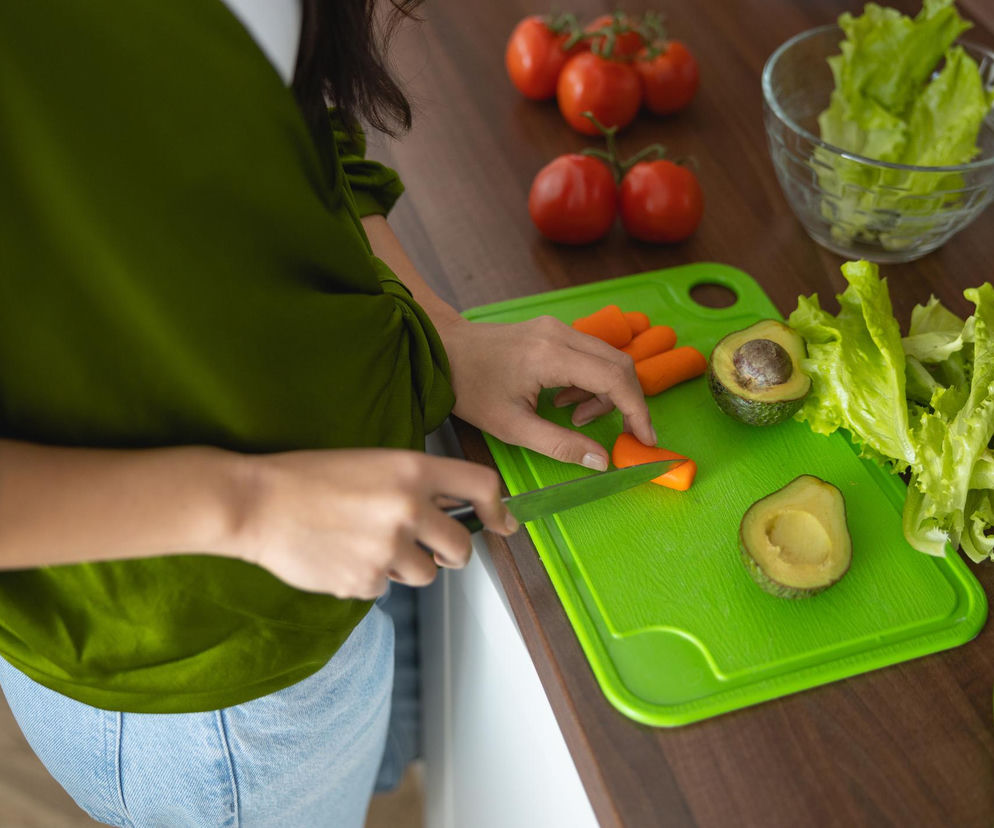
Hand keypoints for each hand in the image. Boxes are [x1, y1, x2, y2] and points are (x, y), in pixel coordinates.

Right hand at [233, 448, 515, 598]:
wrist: (257, 503)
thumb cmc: (311, 477)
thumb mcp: (373, 461)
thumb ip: (416, 482)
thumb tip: (455, 505)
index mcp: (412, 470)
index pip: (483, 485)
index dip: (499, 508)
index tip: (502, 523)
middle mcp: (408, 507)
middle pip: (461, 546)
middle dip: (451, 553)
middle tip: (433, 550)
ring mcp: (388, 547)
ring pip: (426, 575)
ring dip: (405, 566)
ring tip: (366, 544)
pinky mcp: (365, 580)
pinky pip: (385, 588)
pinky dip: (369, 578)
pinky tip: (342, 556)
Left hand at [437, 316, 656, 469]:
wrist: (444, 351)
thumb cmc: (471, 388)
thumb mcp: (512, 427)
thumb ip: (560, 445)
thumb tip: (601, 461)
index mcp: (550, 356)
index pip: (614, 379)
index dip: (637, 410)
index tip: (645, 438)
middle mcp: (560, 333)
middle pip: (620, 363)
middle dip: (629, 402)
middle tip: (626, 433)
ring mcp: (557, 327)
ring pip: (608, 357)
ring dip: (607, 393)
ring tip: (578, 419)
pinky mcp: (553, 329)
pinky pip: (590, 353)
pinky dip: (592, 380)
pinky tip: (566, 401)